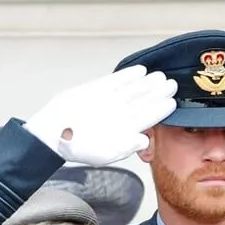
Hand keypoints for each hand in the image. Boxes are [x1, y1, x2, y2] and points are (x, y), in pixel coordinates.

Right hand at [24, 66, 176, 165]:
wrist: (52, 133)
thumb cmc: (76, 147)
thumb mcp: (104, 153)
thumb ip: (125, 147)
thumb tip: (144, 141)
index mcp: (124, 130)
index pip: (148, 118)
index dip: (160, 109)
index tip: (172, 102)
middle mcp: (119, 115)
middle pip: (144, 101)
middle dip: (158, 93)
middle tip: (172, 84)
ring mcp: (109, 101)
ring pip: (133, 89)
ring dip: (147, 83)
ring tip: (160, 76)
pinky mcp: (97, 89)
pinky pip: (116, 81)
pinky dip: (128, 75)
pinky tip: (140, 70)